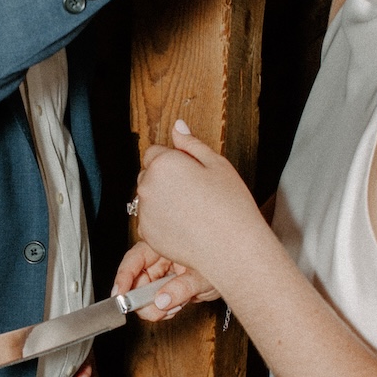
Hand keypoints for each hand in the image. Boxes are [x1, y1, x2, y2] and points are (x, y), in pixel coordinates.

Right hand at [111, 240, 218, 321]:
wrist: (236, 271)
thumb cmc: (224, 260)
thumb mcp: (204, 276)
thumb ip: (181, 288)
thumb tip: (162, 300)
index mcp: (163, 245)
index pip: (134, 260)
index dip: (123, 278)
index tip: (119, 297)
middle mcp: (159, 259)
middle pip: (136, 281)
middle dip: (142, 300)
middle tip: (155, 311)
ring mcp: (162, 274)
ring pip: (144, 296)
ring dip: (156, 307)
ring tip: (176, 305)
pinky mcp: (166, 288)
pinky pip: (155, 303)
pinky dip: (163, 310)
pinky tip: (176, 306)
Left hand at [133, 120, 269, 288]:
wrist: (232, 249)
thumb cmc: (230, 205)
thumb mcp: (217, 164)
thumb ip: (191, 143)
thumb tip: (177, 127)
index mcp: (164, 163)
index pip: (154, 152)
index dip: (173, 160)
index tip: (191, 172)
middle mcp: (148, 186)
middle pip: (149, 174)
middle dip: (165, 179)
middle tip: (194, 192)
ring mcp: (145, 212)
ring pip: (149, 198)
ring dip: (163, 200)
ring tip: (192, 211)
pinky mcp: (146, 234)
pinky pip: (150, 221)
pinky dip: (163, 221)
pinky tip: (186, 226)